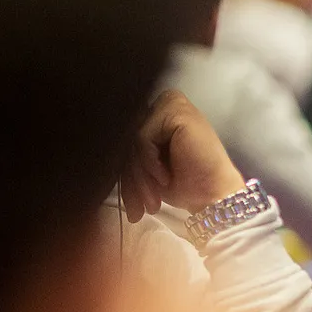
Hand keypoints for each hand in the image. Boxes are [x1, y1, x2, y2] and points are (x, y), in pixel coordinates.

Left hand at [119, 91, 244, 221]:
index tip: (134, 204)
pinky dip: (149, 162)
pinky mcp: (176, 109)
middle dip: (129, 178)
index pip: (123, 138)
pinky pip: (141, 137)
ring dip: (139, 174)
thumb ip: (126, 154)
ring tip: (152, 198)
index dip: (125, 173)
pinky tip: (165, 176)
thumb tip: (98, 152)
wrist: (213, 195)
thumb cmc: (184, 184)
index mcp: (157, 114)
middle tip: (140, 208)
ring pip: (131, 139)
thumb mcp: (146, 169)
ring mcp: (170, 103)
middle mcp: (163, 103)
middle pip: (125, 138)